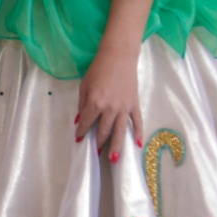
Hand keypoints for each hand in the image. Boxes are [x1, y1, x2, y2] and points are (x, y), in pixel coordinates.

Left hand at [75, 44, 141, 161]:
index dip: (81, 131)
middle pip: (103, 130)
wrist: (119, 57)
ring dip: (116, 145)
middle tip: (95, 153)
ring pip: (120, 131)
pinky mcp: (135, 104)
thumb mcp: (85, 85)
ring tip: (113, 159)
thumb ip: (82, 104)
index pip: (86, 122)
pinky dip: (138, 133)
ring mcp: (124, 107)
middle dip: (98, 143)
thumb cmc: (98, 69)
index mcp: (95, 102)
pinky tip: (136, 144)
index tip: (79, 139)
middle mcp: (110, 108)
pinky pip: (137, 122)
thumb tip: (78, 120)